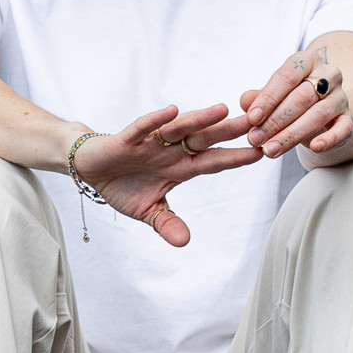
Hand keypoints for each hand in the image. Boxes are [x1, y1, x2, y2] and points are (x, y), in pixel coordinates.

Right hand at [71, 104, 262, 247]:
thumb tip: (185, 242)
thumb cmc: (123, 186)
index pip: (214, 161)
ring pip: (180, 129)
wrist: (90, 169)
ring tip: (222, 110)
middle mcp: (170, 151)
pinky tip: (173, 111)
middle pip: (204, 139)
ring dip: (200, 119)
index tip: (262, 152)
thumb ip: (166, 224)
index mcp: (179, 168)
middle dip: (229, 131)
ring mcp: (150, 142)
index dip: (236, 157)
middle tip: (257, 120)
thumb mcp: (147, 211)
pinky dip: (156, 120)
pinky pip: (144, 127)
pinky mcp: (127, 139)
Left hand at [241, 48, 352, 161]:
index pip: (287, 76)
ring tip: (270, 150)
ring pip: (317, 115)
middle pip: (301, 98)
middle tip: (255, 139)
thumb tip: (245, 101)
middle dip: (274, 121)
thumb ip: (259, 96)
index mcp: (307, 60)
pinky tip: (315, 147)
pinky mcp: (349, 118)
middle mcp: (328, 75)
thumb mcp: (275, 94)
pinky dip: (329, 139)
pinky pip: (342, 129)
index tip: (251, 118)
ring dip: (291, 135)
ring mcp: (341, 96)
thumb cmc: (293, 98)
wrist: (326, 112)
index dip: (268, 98)